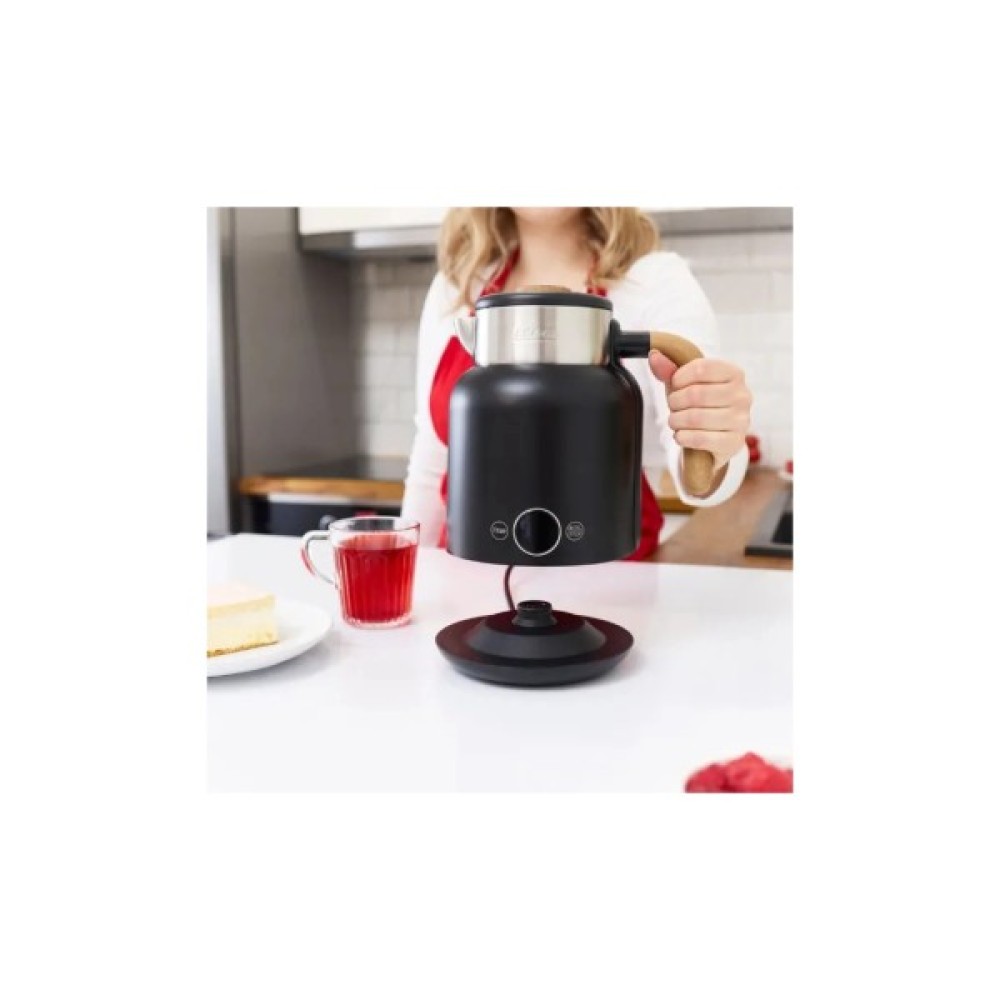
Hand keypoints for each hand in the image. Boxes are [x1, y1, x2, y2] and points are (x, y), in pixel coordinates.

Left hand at [648, 351, 751, 473]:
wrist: (715, 438)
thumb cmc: (702, 405)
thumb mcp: (686, 384)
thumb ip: (670, 369)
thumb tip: (655, 356)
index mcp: (734, 374)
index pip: (701, 368)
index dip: (679, 378)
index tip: (675, 385)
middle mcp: (742, 396)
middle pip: (695, 394)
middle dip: (675, 402)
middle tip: (674, 407)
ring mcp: (740, 420)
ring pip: (695, 418)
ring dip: (676, 421)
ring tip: (676, 421)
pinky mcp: (733, 442)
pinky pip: (699, 438)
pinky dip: (683, 437)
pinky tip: (682, 435)